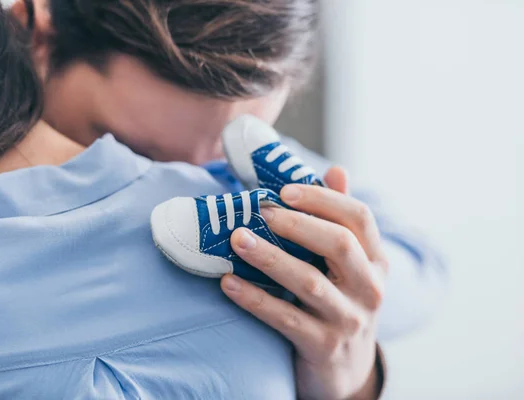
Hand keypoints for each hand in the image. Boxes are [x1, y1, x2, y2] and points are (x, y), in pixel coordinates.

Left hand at [221, 167, 386, 399]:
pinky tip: (229, 283)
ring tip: (237, 239)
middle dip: (297, 224)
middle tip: (260, 211)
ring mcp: (349, 320)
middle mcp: (370, 288)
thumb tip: (337, 170)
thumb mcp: (349, 266)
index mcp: (376, 260)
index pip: (359, 217)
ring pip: (309, 282)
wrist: (346, 371)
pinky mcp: (324, 347)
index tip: (285, 191)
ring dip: (269, 257)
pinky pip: (286, 319)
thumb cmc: (339, 303)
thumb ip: (340, 220)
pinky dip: (255, 299)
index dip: (323, 198)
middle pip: (340, 245)